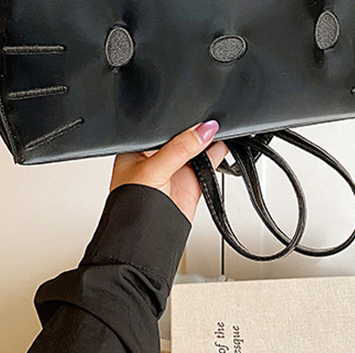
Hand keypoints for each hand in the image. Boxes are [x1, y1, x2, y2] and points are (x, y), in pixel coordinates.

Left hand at [110, 121, 228, 222]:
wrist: (144, 244)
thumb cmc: (130, 208)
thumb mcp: (153, 169)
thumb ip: (180, 148)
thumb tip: (203, 129)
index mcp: (139, 149)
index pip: (163, 126)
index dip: (179, 118)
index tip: (198, 111)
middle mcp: (157, 158)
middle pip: (182, 136)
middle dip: (196, 129)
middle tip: (211, 121)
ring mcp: (174, 171)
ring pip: (197, 149)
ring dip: (209, 140)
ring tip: (220, 131)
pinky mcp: (190, 183)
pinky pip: (208, 165)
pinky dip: (218, 155)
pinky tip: (223, 146)